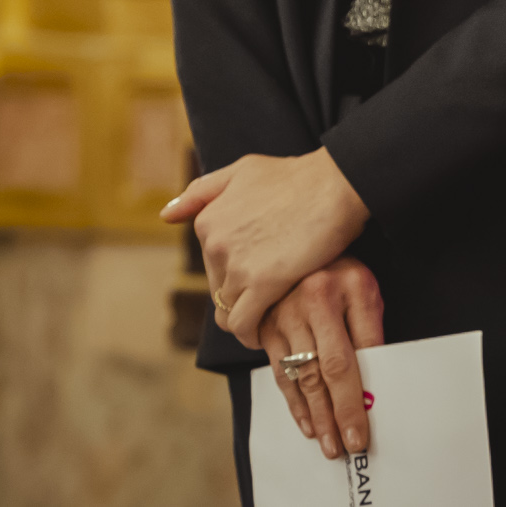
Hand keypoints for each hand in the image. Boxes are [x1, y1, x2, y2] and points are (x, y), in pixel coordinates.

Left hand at [162, 149, 369, 348]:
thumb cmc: (299, 175)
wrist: (339, 182)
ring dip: (247, 319)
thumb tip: (166, 215)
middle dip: (240, 298)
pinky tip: (264, 336)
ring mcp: (237, 265)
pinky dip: (251, 335)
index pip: (212, 266)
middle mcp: (215, 243)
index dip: (234, 275)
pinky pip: (245, 323)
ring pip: (229, 310)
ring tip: (269, 320)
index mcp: (208, 220)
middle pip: (219, 290)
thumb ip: (203, 191)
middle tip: (269, 300)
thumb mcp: (244, 170)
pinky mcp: (263, 283)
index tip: (256, 278)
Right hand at [259, 257, 384, 460]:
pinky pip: (279, 372)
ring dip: (313, 415)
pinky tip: (306, 421)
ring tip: (327, 441)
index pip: (351, 358)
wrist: (298, 239)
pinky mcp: (263, 327)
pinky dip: (294, 401)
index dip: (356, 398)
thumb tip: (374, 377)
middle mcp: (308, 304)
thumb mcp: (365, 288)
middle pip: (323, 373)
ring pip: (298, 378)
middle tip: (345, 446)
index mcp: (341, 291)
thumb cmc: (341, 269)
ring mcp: (281, 316)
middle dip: (335, 415)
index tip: (362, 429)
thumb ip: (370, 329)